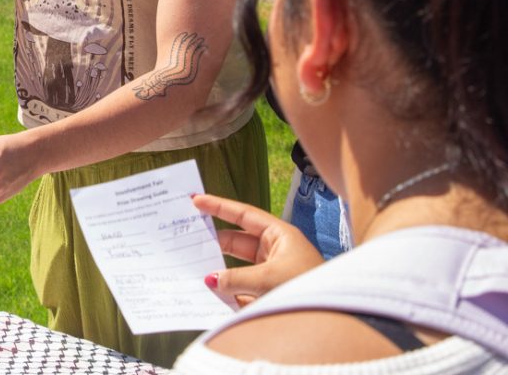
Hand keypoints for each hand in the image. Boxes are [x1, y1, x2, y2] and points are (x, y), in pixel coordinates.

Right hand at [194, 193, 323, 305]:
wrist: (333, 319)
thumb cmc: (307, 288)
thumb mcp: (268, 279)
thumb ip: (235, 279)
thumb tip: (210, 280)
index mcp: (279, 236)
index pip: (243, 216)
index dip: (219, 207)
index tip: (195, 200)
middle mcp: (275, 252)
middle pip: (236, 242)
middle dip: (214, 242)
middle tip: (187, 238)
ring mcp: (272, 274)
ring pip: (237, 268)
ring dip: (219, 271)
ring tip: (193, 268)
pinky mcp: (269, 295)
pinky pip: (242, 289)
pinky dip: (228, 292)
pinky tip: (210, 296)